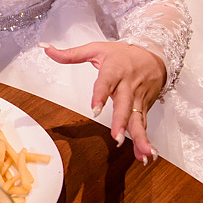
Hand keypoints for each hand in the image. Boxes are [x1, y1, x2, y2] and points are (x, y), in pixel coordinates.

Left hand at [40, 41, 165, 162]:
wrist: (155, 54)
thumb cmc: (124, 54)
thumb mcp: (97, 49)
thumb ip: (71, 54)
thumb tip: (47, 50)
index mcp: (114, 70)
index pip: (106, 83)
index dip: (100, 95)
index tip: (95, 109)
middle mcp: (127, 85)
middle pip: (124, 105)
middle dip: (121, 122)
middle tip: (118, 137)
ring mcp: (137, 97)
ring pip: (138, 118)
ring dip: (140, 137)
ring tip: (142, 152)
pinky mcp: (145, 106)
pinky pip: (143, 124)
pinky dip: (145, 139)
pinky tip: (145, 154)